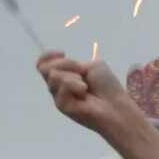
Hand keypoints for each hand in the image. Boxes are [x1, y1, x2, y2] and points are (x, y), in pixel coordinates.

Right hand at [36, 51, 158, 158]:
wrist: (115, 105)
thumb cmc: (107, 86)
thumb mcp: (92, 66)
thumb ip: (74, 64)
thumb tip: (62, 69)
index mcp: (65, 75)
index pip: (43, 64)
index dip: (47, 55)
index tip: (63, 52)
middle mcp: (58, 86)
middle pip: (44, 68)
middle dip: (65, 64)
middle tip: (81, 71)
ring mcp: (58, 97)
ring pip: (52, 76)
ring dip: (71, 76)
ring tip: (85, 86)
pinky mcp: (61, 105)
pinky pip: (60, 88)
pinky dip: (72, 85)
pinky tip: (84, 92)